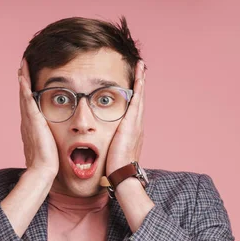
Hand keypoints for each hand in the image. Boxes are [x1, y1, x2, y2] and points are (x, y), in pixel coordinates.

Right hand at [18, 58, 58, 178]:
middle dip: (23, 81)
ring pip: (23, 95)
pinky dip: (24, 88)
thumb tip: (53, 140)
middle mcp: (27, 122)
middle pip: (23, 97)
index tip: (27, 80)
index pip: (28, 105)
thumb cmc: (47, 162)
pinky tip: (24, 77)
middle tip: (22, 67)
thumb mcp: (48, 146)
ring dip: (23, 80)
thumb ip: (49, 140)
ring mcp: (28, 121)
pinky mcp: (32, 121)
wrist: (42, 170)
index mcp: (31, 127)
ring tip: (22, 66)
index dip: (27, 92)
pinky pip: (27, 100)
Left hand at [105, 60, 146, 175]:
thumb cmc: (115, 167)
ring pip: (139, 96)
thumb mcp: (112, 151)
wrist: (122, 174)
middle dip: (139, 83)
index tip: (133, 84)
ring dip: (140, 80)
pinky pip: (137, 100)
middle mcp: (136, 124)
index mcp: (131, 131)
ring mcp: (136, 123)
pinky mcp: (132, 123)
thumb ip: (109, 144)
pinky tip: (138, 76)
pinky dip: (139, 87)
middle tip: (140, 68)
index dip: (134, 95)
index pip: (133, 108)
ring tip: (140, 66)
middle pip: (139, 98)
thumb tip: (100, 145)